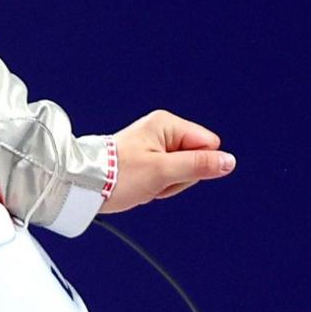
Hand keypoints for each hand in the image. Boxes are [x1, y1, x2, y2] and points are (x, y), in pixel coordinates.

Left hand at [102, 111, 234, 212]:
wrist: (82, 185)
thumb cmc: (114, 175)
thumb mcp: (162, 172)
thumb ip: (198, 166)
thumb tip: (228, 162)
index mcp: (166, 124)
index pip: (208, 145)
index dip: (195, 165)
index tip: (170, 171)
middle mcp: (161, 130)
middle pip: (195, 160)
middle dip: (177, 177)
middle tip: (153, 180)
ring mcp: (154, 145)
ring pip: (181, 172)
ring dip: (165, 185)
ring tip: (143, 183)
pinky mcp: (147, 159)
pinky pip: (166, 177)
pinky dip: (155, 187)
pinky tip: (139, 186)